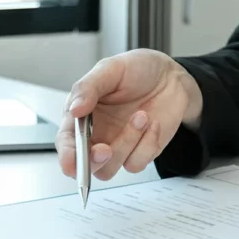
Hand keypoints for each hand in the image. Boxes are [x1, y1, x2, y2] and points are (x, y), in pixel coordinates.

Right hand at [56, 49, 203, 180]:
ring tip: (141, 116)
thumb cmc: (137, 70)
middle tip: (105, 149)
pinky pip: (136, 163)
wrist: (171, 76)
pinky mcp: (139, 152)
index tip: (70, 163)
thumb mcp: (110, 69)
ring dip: (127, 143)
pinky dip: (147, 143)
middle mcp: (96, 135)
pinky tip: (153, 123)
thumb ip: (88, 88)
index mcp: (81, 115)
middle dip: (93, 162)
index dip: (67, 156)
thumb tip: (74, 109)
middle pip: (85, 165)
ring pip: (110, 168)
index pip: (66, 142)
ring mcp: (118, 146)